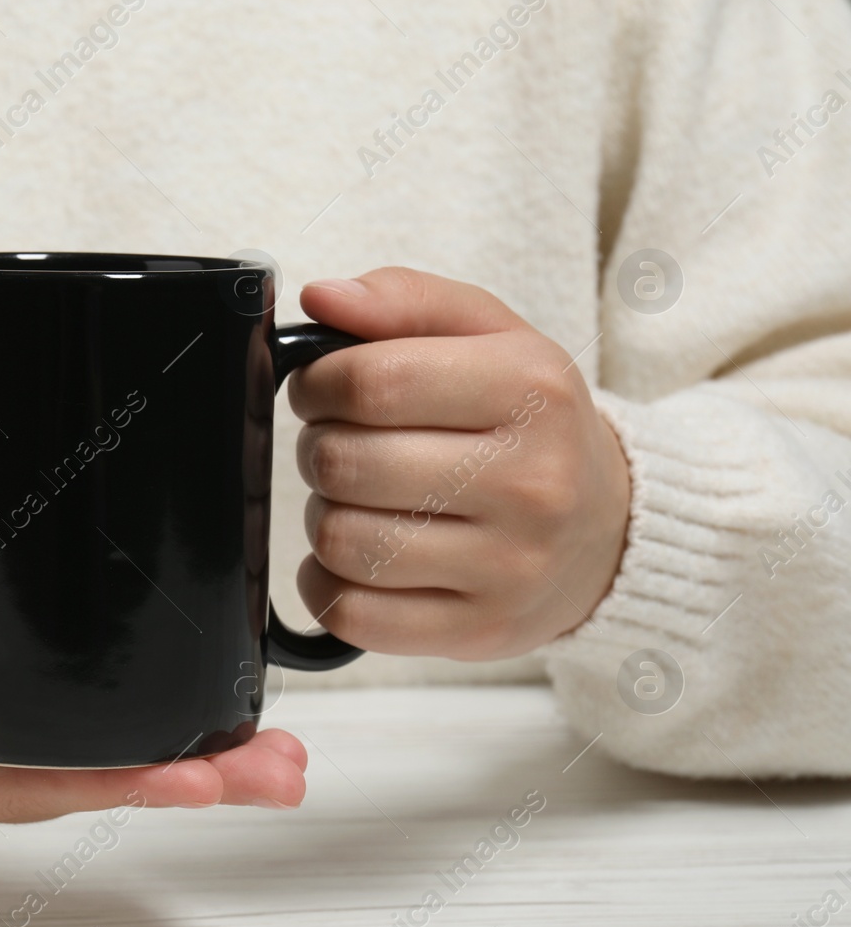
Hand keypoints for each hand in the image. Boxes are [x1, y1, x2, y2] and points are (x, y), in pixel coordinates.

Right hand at [0, 570, 309, 838]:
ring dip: (167, 759)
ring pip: (71, 767)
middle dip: (181, 779)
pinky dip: (114, 728)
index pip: (23, 790)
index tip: (203, 773)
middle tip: (282, 766)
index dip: (117, 783)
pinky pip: (45, 734)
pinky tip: (165, 713)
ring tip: (260, 747)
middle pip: (73, 789)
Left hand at [288, 267, 630, 659]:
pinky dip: (328, 583)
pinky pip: (351, 613)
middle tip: (345, 446)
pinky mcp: (479, 629)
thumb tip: (320, 297)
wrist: (608, 529)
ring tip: (362, 501)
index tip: (322, 391)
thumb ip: (403, 301)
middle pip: (347, 464)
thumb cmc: (529, 422)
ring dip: (326, 516)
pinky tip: (358, 557)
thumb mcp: (488, 335)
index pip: (372, 382)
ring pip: (341, 541)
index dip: (318, 385)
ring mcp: (508, 567)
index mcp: (531, 390)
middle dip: (321, 449)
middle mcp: (531, 483)